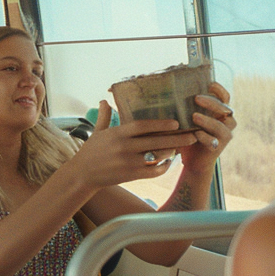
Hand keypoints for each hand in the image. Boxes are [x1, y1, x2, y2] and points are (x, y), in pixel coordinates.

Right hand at [67, 101, 200, 189]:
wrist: (82, 174)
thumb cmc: (90, 152)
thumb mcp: (97, 132)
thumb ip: (104, 116)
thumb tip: (104, 100)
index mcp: (118, 133)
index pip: (143, 126)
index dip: (161, 124)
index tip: (176, 123)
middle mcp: (124, 147)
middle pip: (156, 141)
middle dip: (177, 139)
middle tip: (193, 135)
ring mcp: (128, 162)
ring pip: (157, 156)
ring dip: (171, 152)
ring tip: (181, 148)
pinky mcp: (131, 175)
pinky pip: (153, 171)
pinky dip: (163, 167)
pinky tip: (168, 163)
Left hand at [178, 81, 235, 175]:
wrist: (192, 160)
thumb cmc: (187, 135)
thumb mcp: (186, 119)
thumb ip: (185, 107)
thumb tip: (168, 90)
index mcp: (220, 113)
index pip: (225, 98)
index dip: (220, 90)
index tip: (209, 84)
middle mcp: (227, 122)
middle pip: (225, 109)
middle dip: (212, 103)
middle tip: (196, 98)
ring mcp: (225, 135)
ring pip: (222, 125)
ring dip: (208, 120)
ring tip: (194, 116)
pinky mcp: (218, 147)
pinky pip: (214, 141)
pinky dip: (205, 137)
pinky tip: (195, 134)